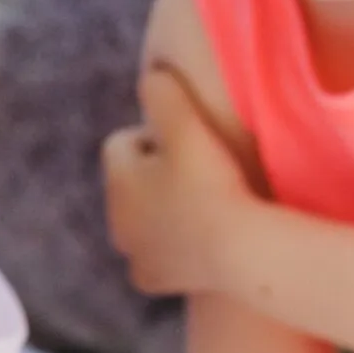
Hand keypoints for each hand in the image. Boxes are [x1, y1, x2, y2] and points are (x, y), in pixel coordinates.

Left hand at [102, 64, 255, 294]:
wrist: (239, 248)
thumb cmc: (213, 182)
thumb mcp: (187, 123)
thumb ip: (163, 89)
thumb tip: (151, 72)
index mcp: (116, 179)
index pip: (122, 143)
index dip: (155, 137)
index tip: (188, 145)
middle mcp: (114, 220)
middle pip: (130, 184)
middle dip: (155, 175)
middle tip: (199, 175)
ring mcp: (133, 254)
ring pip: (142, 220)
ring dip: (162, 210)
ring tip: (203, 206)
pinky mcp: (151, 280)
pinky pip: (155, 257)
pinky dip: (171, 248)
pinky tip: (197, 241)